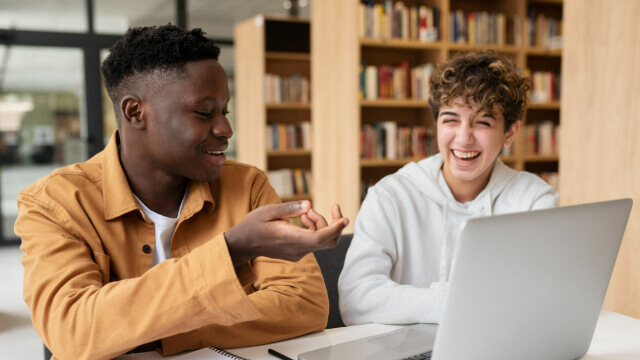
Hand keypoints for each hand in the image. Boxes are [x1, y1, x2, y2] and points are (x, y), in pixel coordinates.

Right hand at [224, 201, 348, 265]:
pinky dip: (314, 229)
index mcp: (290, 238)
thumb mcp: (268, 211)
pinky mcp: (297, 253)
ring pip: (321, 240)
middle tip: (333, 206)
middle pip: (328, 241)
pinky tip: (303, 219)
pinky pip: (314, 242)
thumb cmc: (253, 225)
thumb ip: (289, 208)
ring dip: (320, 223)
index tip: (345, 218)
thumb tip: (309, 205)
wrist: (243, 244)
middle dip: (334, 223)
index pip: (320, 238)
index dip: (335, 229)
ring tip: (305, 213)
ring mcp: (298, 253)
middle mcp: (297, 249)